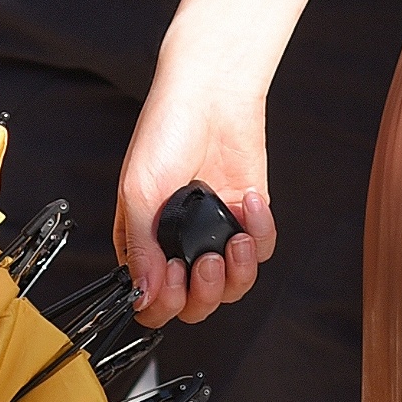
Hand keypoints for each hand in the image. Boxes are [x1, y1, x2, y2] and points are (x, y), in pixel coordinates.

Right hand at [114, 51, 276, 326]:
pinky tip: (248, 201)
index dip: (165, 301)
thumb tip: (142, 294)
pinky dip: (261, 232)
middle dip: (204, 293)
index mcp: (144, 243)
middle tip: (205, 262)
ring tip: (233, 240)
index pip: (152, 300)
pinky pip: (262, 250)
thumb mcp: (140, 192)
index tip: (172, 276)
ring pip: (232, 287)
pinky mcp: (249, 220)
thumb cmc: (165, 133)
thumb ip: (141, 248)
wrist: (210, 97)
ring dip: (236, 273)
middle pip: (195, 305)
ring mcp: (215, 235)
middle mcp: (180, 245)